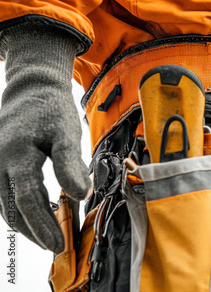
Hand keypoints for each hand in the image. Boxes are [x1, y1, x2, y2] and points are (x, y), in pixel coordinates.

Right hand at [0, 23, 90, 253]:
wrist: (32, 87)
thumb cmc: (52, 109)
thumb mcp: (67, 132)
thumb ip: (70, 163)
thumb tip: (80, 195)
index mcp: (15, 155)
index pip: (28, 200)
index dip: (43, 226)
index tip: (59, 244)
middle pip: (12, 208)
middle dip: (34, 231)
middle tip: (55, 246)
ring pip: (4, 205)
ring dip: (25, 223)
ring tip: (46, 235)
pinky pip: (3, 194)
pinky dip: (18, 208)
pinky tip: (36, 214)